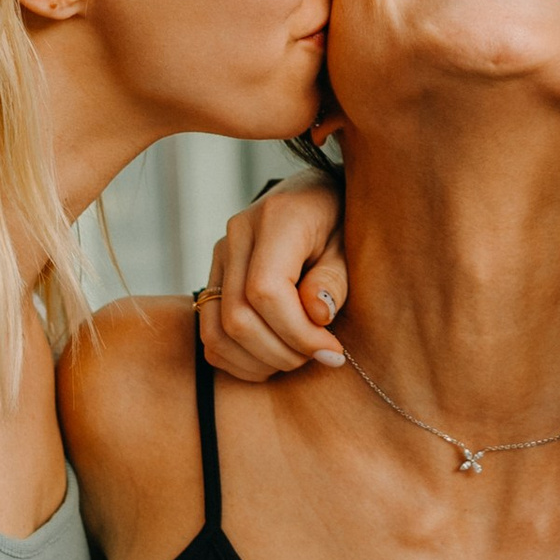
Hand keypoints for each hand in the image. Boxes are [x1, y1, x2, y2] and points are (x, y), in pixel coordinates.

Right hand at [199, 175, 347, 379]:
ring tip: (296, 359)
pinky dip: (237, 359)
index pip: (265, 290)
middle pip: (237, 317)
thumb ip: (335, 279)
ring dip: (257, 361)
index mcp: (276, 219)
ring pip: (215, 331)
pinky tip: (272, 359)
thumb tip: (317, 316)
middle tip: (318, 357)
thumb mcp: (351, 244)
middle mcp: (238, 236)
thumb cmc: (341, 222)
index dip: (297, 333)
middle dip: (280, 352)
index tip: (332, 350)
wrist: (317, 198)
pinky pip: (209, 333)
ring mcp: (220, 257)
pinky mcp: (215, 277)